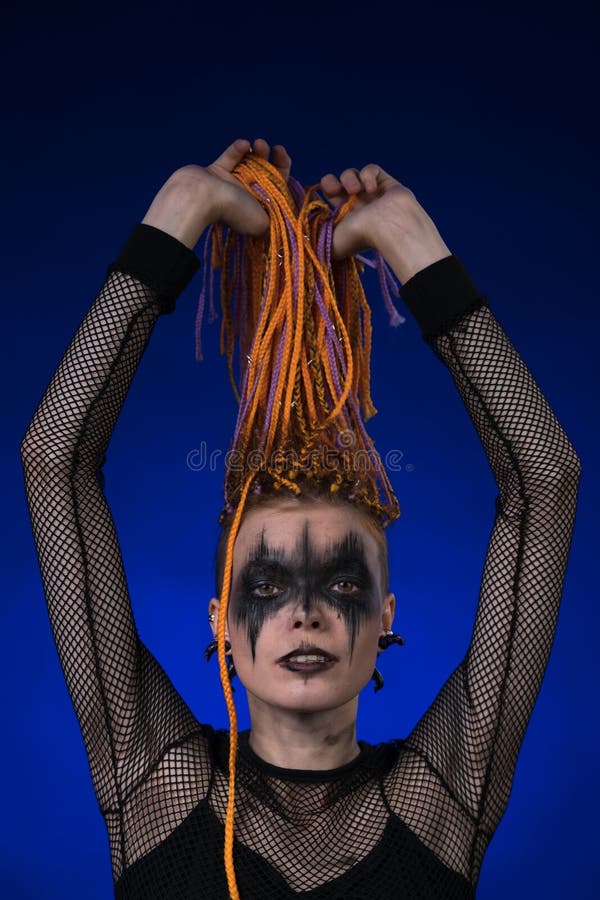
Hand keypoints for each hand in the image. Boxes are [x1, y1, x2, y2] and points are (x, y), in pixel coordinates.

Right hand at [142, 138, 291, 248]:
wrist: (199, 199)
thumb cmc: (233, 210)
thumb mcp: (263, 222)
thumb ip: (276, 217)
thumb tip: (283, 216)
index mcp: (258, 208)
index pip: (277, 188)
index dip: (283, 170)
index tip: (283, 157)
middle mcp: (246, 196)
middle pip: (264, 173)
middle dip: (270, 158)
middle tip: (271, 148)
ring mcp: (230, 183)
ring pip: (248, 163)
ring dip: (256, 152)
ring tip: (258, 144)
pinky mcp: (215, 172)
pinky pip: (229, 158)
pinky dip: (236, 150)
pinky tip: (242, 144)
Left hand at [320, 164, 450, 278]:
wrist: (388, 228)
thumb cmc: (359, 238)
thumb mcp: (330, 244)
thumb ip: (315, 240)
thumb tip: (303, 237)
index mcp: (344, 218)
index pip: (327, 199)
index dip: (321, 193)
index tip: (319, 194)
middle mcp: (356, 205)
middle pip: (336, 183)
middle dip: (331, 182)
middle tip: (334, 188)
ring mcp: (371, 193)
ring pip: (351, 174)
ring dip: (349, 179)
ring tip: (356, 191)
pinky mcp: (384, 182)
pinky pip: (371, 169)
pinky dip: (368, 175)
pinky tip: (371, 188)